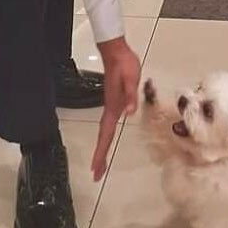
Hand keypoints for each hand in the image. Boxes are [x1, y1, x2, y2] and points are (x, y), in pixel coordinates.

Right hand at [90, 36, 139, 180]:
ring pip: (105, 132)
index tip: (96, 169)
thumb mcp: (131, 79)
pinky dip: (106, 135)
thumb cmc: (124, 65)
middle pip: (103, 137)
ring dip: (102, 148)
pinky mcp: (114, 102)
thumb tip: (129, 113)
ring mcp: (111, 106)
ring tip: (99, 163)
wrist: (116, 53)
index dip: (101, 152)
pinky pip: (108, 124)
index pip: (106, 135)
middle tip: (96, 174)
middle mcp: (110, 110)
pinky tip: (107, 138)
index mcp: (113, 108)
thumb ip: (131, 96)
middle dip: (99, 156)